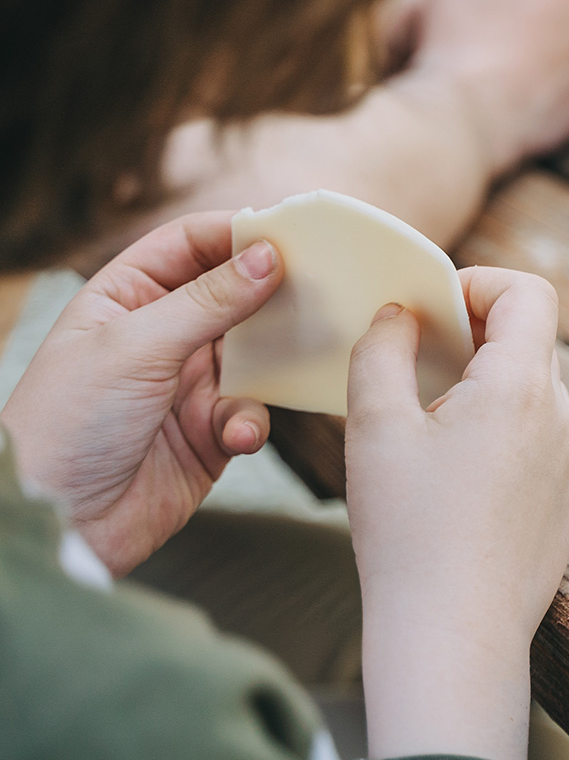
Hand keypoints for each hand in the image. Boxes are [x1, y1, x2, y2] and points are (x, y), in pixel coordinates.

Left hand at [2, 213, 282, 575]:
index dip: (238, 234)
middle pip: (233, 294)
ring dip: (274, 360)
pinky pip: (251, 411)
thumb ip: (208, 301)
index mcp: (128, 296)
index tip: (291, 234)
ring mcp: (188, 382)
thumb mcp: (136, 347)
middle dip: (273, 293)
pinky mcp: (209, 431)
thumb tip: (268, 255)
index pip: (191, 244)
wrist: (57, 526)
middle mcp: (162, 334)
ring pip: (255, 353)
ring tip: (297, 357)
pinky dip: (252, 421)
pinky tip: (236, 434)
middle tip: (320, 287)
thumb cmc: (68, 423)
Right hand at [346, 267, 568, 759]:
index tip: (433, 310)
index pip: (529, 292)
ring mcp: (566, 464)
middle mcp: (558, 418)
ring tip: (426, 424)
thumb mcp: (376, 426)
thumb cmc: (410, 534)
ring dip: (483, 387)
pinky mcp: (561, 505)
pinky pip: (535, 443)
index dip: (480, 283)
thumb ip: (382, 349)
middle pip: (528, 341)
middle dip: (472, 335)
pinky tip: (450, 480)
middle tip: (417, 363)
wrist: (453, 640)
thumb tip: (399, 315)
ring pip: (529, 393)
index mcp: (520, 386)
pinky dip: (497, 436)